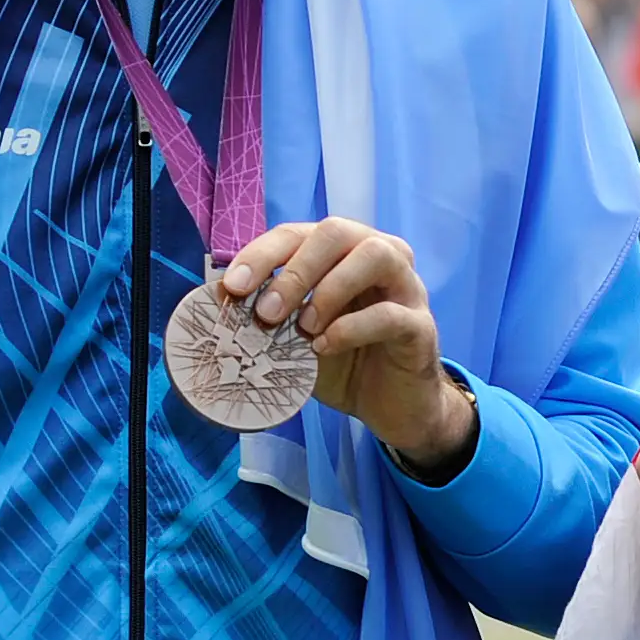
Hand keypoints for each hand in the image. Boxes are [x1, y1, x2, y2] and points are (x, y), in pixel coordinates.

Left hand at [222, 219, 474, 475]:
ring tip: (304, 328)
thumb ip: (269, 316)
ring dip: (330, 288)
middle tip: (266, 313)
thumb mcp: (296, 338)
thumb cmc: (343, 362)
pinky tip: (327, 347)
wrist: (392, 408)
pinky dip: (352, 328)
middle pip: (337, 232)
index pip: (298, 234)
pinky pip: (391, 313)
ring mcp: (407, 287)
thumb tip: (218, 304)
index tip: (233, 287)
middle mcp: (379, 256)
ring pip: (375, 255)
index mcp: (342, 252)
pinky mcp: (421, 325)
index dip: (262, 254)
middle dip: (294, 269)